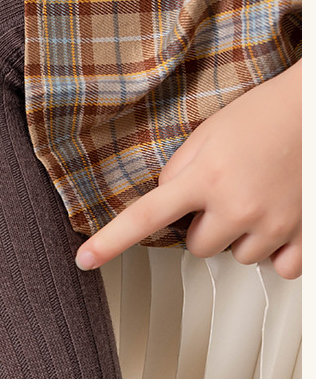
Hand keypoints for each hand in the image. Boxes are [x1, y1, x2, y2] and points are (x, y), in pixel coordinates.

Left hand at [74, 61, 301, 279]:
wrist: (315, 109)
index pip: (145, 216)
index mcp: (205, 177)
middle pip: (198, 246)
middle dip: (207, 225)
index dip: (111, 241)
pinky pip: (279, 268)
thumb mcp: (208, 134)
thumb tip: (165, 203)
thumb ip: (180, 171)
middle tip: (229, 192)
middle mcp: (236, 205)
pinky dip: (280, 252)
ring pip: (239, 256)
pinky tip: (282, 221)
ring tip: (260, 196)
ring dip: (243, 235)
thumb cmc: (265, 115)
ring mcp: (272, 224)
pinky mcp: (304, 235)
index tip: (85, 259)